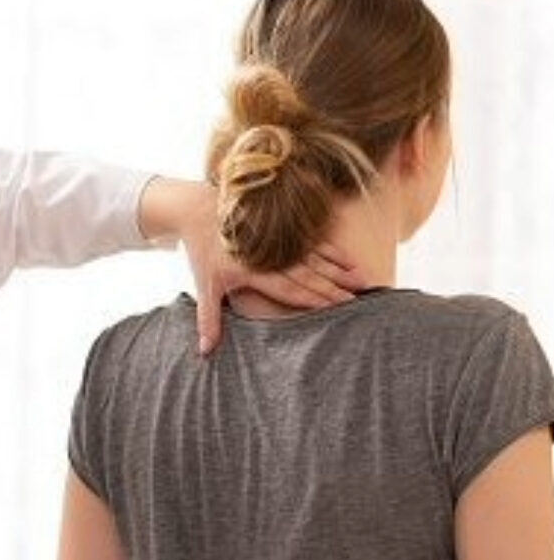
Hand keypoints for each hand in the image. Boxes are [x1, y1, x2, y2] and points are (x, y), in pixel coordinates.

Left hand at [137, 177, 365, 354]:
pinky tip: (351, 262)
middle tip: (357, 301)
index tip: (334, 308)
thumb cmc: (200, 251)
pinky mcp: (284, 230)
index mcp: (253, 270)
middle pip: (309, 274)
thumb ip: (208, 320)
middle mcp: (271, 255)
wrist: (196, 208)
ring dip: (341, 271)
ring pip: (317, 258)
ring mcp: (280, 241)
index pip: (289, 288)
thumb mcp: (203, 286)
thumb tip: (205, 352)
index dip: (313, 298)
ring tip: (362, 283)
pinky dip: (334, 252)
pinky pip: (314, 242)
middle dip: (334, 288)